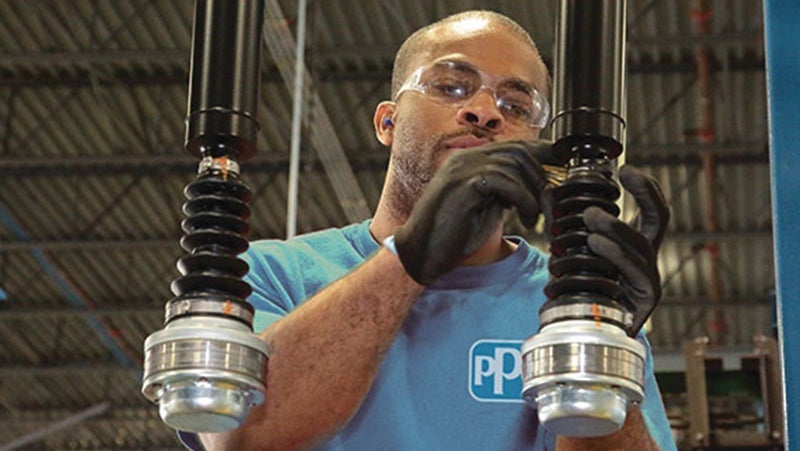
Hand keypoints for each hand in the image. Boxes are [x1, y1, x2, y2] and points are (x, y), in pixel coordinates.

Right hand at [394, 140, 562, 284]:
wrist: (421, 252)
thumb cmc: (453, 234)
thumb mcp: (488, 208)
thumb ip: (508, 192)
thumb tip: (539, 188)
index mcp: (471, 160)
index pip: (515, 145)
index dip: (543, 155)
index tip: (562, 172)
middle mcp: (466, 158)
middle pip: (519, 151)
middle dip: (542, 177)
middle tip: (550, 205)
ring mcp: (462, 168)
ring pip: (514, 164)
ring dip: (533, 192)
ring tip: (534, 216)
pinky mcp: (462, 183)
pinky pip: (503, 180)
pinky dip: (522, 198)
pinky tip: (523, 217)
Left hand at [544, 165, 669, 332]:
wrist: (580, 338)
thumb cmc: (580, 292)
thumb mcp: (574, 253)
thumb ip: (567, 225)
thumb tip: (548, 192)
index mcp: (635, 247)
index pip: (652, 211)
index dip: (646, 189)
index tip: (626, 169)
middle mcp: (647, 263)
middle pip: (658, 223)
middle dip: (643, 198)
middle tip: (609, 185)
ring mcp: (647, 284)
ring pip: (642, 248)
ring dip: (616, 229)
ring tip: (592, 219)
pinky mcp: (642, 304)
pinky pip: (635, 274)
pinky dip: (616, 254)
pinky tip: (597, 242)